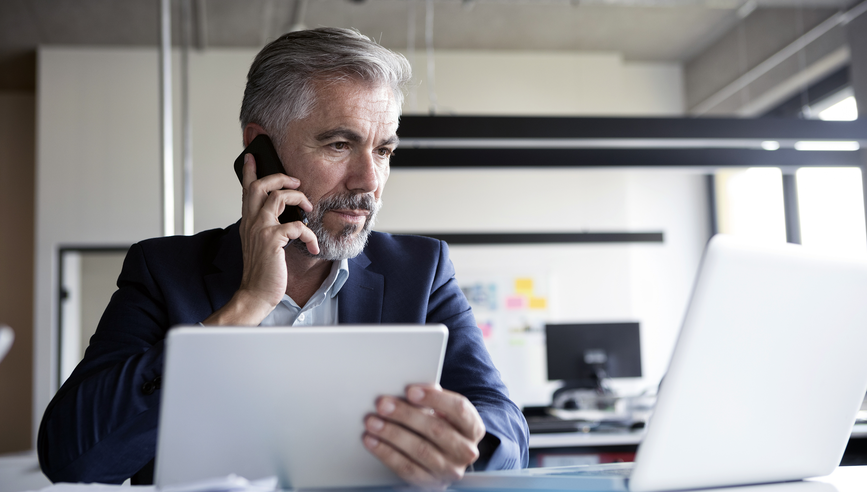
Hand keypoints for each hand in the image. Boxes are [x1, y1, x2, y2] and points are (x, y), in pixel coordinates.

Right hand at [203, 153, 317, 325]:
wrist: (256, 294)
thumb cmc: (263, 271)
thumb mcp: (262, 244)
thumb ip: (268, 227)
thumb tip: (286, 216)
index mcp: (249, 222)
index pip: (246, 190)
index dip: (249, 171)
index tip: (251, 156)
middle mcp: (251, 222)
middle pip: (261, 185)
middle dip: (280, 177)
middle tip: (295, 181)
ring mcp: (260, 230)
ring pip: (278, 197)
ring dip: (298, 198)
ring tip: (308, 208)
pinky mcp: (272, 240)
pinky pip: (297, 226)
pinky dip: (309, 234)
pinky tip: (313, 245)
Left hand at [363, 385, 485, 488]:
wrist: (446, 458)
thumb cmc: (442, 427)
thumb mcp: (444, 412)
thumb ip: (433, 398)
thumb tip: (411, 389)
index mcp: (473, 427)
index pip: (458, 409)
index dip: (434, 398)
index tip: (410, 391)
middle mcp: (466, 451)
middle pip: (436, 429)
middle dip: (406, 415)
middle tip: (383, 405)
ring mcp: (450, 470)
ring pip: (420, 450)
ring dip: (392, 434)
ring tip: (373, 422)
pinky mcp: (431, 484)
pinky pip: (407, 468)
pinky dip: (386, 453)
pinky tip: (372, 441)